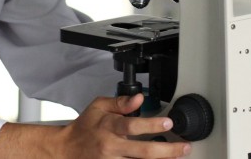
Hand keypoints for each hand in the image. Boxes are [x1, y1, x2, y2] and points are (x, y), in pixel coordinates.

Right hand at [0, 94, 190, 158]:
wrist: (66, 149)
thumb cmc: (84, 127)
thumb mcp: (98, 106)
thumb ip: (120, 102)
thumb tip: (139, 99)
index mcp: (108, 127)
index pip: (132, 126)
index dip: (152, 125)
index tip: (168, 123)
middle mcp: (112, 147)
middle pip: (144, 152)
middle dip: (168, 150)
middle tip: (184, 147)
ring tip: (178, 157)